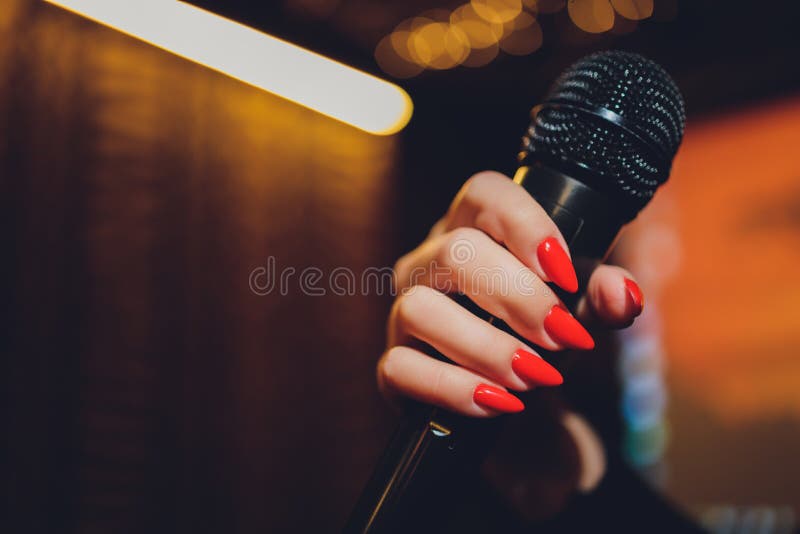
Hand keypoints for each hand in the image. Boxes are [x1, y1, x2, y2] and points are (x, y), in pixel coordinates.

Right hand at [377, 171, 644, 416]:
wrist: (522, 406)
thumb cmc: (544, 339)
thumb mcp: (581, 314)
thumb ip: (604, 299)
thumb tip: (621, 295)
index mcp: (474, 229)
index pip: (483, 194)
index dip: (524, 224)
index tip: (565, 271)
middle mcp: (429, 263)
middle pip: (454, 252)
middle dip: (516, 297)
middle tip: (563, 336)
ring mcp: (403, 313)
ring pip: (419, 309)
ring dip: (485, 347)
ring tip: (534, 376)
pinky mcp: (392, 366)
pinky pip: (400, 369)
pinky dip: (453, 389)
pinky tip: (497, 402)